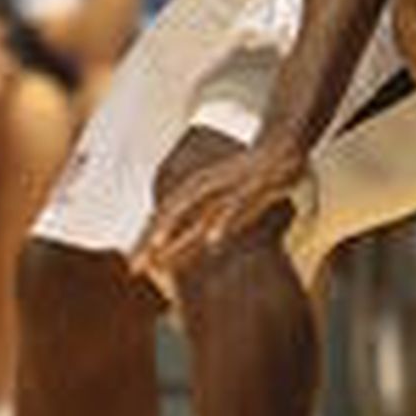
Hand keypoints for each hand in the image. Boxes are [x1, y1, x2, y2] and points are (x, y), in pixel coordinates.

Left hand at [132, 133, 308, 287]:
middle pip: (170, 214)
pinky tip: (213, 241)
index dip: (146, 242)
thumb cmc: (249, 180)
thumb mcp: (222, 204)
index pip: (164, 217)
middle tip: (135, 267)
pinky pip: (233, 207)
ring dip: (175, 228)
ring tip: (157, 248)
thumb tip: (186, 252)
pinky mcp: (249, 187)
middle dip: (150, 240)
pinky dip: (221, 222)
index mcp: (195, 190)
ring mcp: (225, 186)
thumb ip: (204, 225)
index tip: (133, 268)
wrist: (281, 147)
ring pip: (195, 209)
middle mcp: (204, 187)